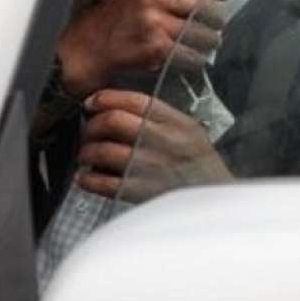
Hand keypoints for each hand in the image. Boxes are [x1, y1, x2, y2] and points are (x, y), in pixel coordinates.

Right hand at [57, 0, 227, 97]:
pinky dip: (195, 59)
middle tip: (220, 25)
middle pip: (199, 4)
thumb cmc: (105, 26)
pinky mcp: (155, 47)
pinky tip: (196, 60)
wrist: (82, 52)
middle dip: (215, 17)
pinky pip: (187, 53)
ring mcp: (154, 23)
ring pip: (198, 31)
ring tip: (210, 44)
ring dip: (209, 40)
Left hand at [75, 88, 232, 201]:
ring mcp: (153, 168)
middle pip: (115, 121)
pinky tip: (85, 178)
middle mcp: (165, 142)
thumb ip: (163, 119)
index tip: (93, 102)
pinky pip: (105, 183)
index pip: (137, 101)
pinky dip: (88, 179)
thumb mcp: (191, 133)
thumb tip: (121, 108)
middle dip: (93, 124)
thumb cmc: (201, 167)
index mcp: (178, 124)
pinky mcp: (143, 193)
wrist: (214, 202)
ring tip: (86, 155)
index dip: (108, 98)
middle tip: (89, 130)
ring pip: (105, 151)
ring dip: (88, 152)